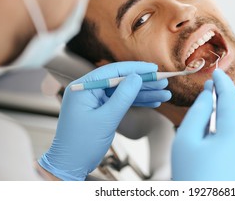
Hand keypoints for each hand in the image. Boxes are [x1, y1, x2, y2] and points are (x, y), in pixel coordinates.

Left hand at [38, 61, 170, 179]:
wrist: (70, 165)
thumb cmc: (82, 144)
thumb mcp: (106, 119)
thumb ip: (122, 97)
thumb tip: (137, 77)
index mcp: (83, 87)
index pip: (113, 71)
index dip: (136, 68)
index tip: (154, 68)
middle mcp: (88, 90)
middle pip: (120, 80)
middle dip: (143, 82)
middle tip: (164, 81)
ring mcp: (94, 100)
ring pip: (123, 91)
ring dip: (144, 93)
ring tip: (165, 93)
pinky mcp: (100, 109)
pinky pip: (121, 102)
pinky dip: (136, 103)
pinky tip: (154, 102)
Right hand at [171, 69, 234, 180]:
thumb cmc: (194, 177)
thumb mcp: (187, 140)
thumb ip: (197, 112)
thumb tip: (206, 95)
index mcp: (234, 131)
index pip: (228, 96)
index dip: (221, 82)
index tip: (215, 71)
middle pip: (234, 111)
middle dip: (221, 100)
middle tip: (207, 91)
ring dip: (224, 116)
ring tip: (207, 117)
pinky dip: (228, 131)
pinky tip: (214, 137)